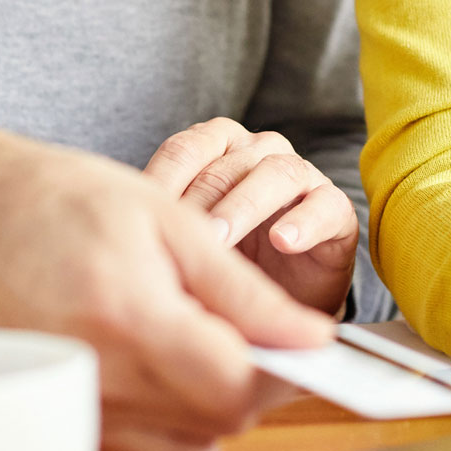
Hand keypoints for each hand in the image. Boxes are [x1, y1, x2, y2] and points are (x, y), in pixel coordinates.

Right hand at [0, 123, 332, 450]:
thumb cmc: (70, 205)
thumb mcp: (171, 221)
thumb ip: (244, 290)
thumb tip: (311, 336)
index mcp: (132, 319)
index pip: (234, 388)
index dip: (281, 370)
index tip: (297, 345)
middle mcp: (98, 381)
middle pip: (215, 429)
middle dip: (246, 385)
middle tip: (233, 333)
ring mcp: (73, 416)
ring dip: (206, 421)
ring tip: (189, 356)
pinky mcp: (60, 436)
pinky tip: (156, 391)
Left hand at [143, 118, 358, 316]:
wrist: (282, 301)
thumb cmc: (227, 261)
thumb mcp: (188, 242)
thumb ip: (162, 227)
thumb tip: (114, 232)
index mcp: (220, 149)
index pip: (186, 149)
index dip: (163, 178)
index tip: (139, 214)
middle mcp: (261, 153)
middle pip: (228, 162)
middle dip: (201, 198)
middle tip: (180, 234)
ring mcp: (302, 177)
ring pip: (276, 173)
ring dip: (244, 206)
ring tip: (221, 240)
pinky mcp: (336, 209)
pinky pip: (324, 206)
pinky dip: (303, 222)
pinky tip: (282, 241)